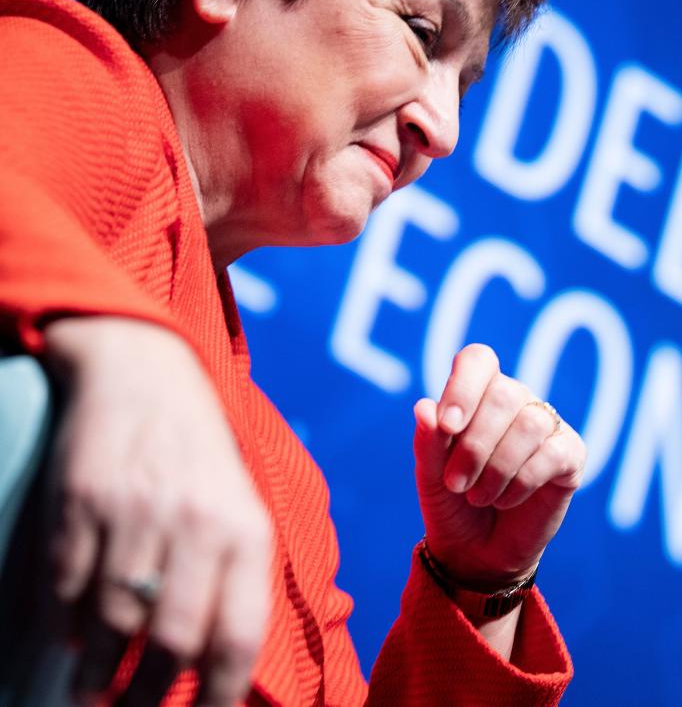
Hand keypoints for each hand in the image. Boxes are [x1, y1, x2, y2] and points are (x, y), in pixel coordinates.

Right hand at [43, 317, 272, 705]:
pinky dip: (66, 624)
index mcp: (247, 531)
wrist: (147, 375)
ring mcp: (135, 512)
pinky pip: (67, 586)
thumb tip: (224, 668)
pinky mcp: (80, 503)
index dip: (219, 695)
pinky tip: (72, 638)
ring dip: (98, 672)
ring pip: (112, 621)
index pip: (238, 635)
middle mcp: (196, 524)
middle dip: (146, 699)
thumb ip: (238, 580)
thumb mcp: (243, 509)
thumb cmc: (202, 460)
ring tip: (94, 693)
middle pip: (171, 640)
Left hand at [413, 344, 585, 591]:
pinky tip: (506, 501)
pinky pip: (552, 454)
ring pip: (530, 424)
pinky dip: (522, 482)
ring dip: (497, 468)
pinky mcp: (571, 454)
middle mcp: (516, 401)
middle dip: (475, 444)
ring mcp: (546, 426)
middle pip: (505, 394)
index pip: (479, 361)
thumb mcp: (431, 476)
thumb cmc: (452, 503)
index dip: (464, 387)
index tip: (448, 425)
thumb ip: (428, 442)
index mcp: (478, 394)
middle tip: (456, 483)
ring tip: (478, 497)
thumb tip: (424, 406)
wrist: (477, 551)